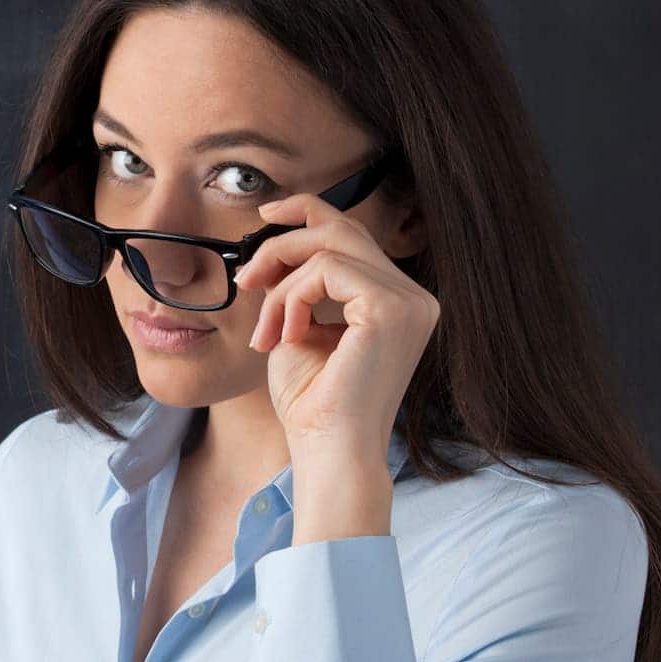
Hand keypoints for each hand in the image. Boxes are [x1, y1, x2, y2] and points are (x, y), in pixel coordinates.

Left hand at [233, 192, 437, 479]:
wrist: (327, 450)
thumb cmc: (312, 401)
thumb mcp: (302, 327)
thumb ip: (301, 285)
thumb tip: (274, 243)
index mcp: (397, 300)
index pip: (353, 234)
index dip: (307, 212)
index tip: (264, 215)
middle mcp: (413, 297)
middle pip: (341, 229)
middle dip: (282, 244)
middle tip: (247, 278)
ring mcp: (409, 302)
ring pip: (327, 249)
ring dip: (280, 287)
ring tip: (267, 331)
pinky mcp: (391, 309)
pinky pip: (325, 271)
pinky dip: (293, 298)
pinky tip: (288, 336)